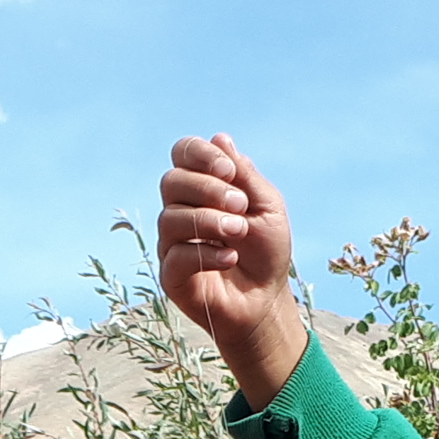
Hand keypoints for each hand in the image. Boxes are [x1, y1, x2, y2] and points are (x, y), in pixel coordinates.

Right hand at [158, 134, 304, 407]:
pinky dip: (206, 253)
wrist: (266, 299)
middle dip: (207, 189)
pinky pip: (176, 255)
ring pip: (170, 218)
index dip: (199, 155)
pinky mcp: (171, 274)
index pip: (182, 154)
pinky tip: (230, 258)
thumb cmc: (267, 252)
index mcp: (203, 187)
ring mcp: (172, 242)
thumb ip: (245, 175)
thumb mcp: (268, 206)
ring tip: (239, 233)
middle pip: (171, 182)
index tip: (229, 171)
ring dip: (209, 221)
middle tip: (240, 206)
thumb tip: (220, 138)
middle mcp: (181, 210)